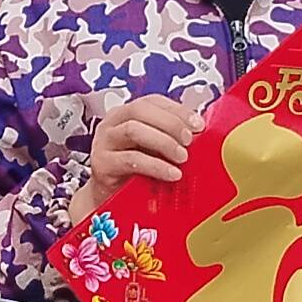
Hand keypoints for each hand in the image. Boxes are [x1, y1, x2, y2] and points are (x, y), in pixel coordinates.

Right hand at [82, 93, 199, 204]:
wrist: (109, 200)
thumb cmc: (133, 173)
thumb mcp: (153, 150)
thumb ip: (170, 138)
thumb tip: (199, 134)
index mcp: (126, 114)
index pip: (152, 101)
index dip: (177, 110)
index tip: (198, 124)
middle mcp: (112, 123)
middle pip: (140, 110)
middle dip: (170, 123)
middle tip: (190, 140)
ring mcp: (103, 142)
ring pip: (133, 130)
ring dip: (163, 142)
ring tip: (182, 157)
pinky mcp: (102, 164)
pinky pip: (131, 159)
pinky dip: (156, 166)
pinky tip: (171, 174)